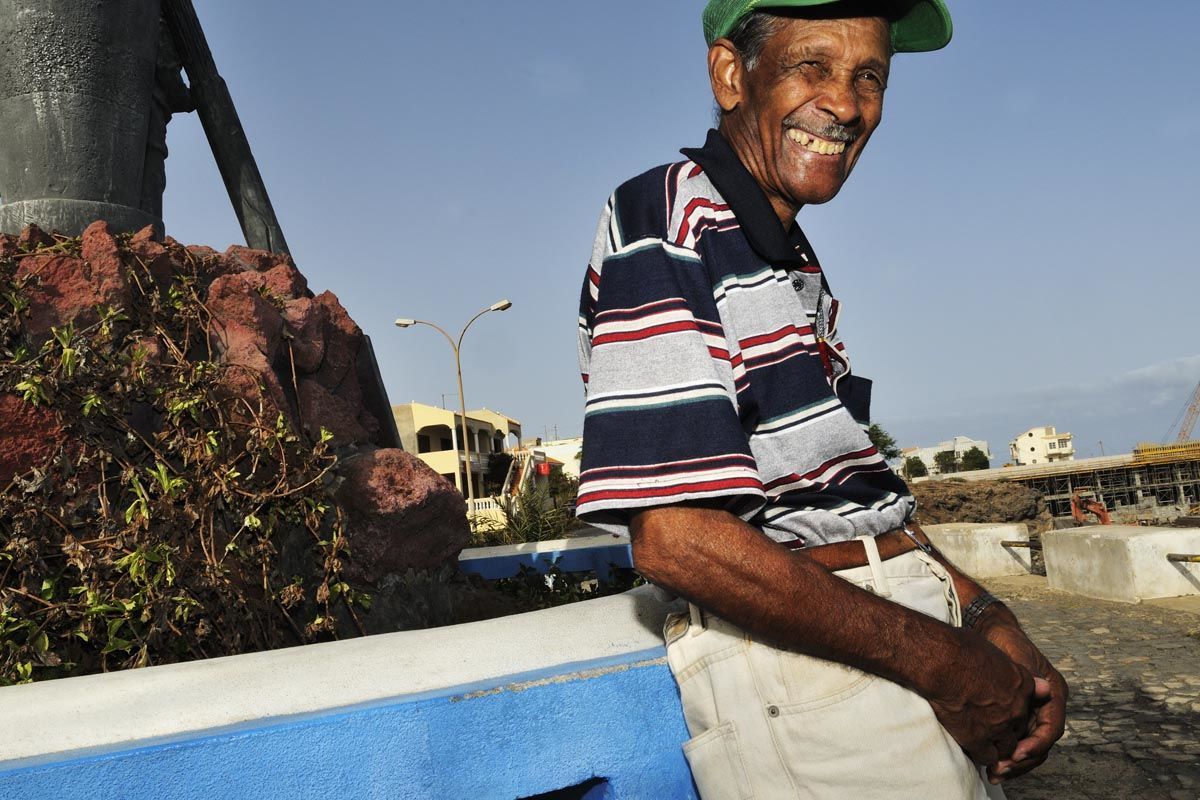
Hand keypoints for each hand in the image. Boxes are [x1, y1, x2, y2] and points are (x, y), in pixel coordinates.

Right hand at [924, 630, 1039, 765]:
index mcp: (1021, 683)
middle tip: (985, 723)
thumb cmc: (958, 649)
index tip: (996, 706)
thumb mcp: (991, 650)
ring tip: (978, 738)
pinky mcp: (979, 739)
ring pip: (1007, 747)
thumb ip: (1008, 667)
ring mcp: (1000, 726)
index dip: (1010, 708)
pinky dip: (980, 754)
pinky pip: (987, 757)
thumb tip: (1011, 670)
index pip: (1025, 705)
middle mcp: (1016, 707)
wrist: (941, 662)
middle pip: (1017, 727)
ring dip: (996, 745)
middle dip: (1005, 728)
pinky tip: (969, 745)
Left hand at [975, 607, 1067, 782]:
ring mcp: (1034, 712)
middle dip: (1022, 760)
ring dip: (1014, 762)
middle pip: (1041, 744)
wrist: (991, 630)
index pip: (1051, 728)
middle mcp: (1048, 705)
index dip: (1036, 743)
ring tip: (994, 772)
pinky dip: (1007, 753)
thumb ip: (1025, 677)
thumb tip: (1034, 692)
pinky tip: (991, 763)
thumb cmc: (1004, 641)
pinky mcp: (1019, 716)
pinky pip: (1018, 741)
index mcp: (1054, 692)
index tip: (1016, 753)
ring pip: (1030, 747)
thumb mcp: (1016, 658)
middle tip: (999, 770)